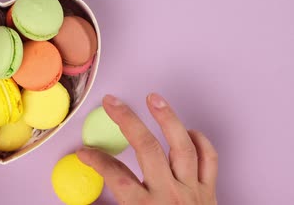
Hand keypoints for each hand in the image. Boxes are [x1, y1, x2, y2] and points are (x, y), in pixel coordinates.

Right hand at [77, 93, 217, 204]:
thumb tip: (83, 203)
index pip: (115, 175)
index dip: (96, 159)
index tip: (84, 151)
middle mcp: (170, 195)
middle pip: (148, 149)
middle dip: (128, 121)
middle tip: (112, 102)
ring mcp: (193, 191)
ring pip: (182, 146)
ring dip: (167, 119)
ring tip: (154, 98)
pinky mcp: (210, 192)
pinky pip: (210, 160)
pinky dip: (201, 142)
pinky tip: (188, 129)